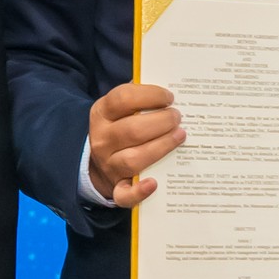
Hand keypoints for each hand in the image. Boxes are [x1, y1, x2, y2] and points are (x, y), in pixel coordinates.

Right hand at [88, 83, 184, 207]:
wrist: (98, 161)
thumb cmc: (121, 127)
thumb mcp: (120, 109)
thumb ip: (138, 96)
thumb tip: (171, 83)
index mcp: (101, 114)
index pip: (122, 99)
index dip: (149, 95)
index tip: (169, 97)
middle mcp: (102, 140)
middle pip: (132, 130)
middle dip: (161, 122)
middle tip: (178, 117)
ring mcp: (109, 165)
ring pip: (133, 159)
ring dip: (161, 147)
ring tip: (180, 136)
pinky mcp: (116, 188)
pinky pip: (125, 195)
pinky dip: (139, 192)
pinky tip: (154, 183)